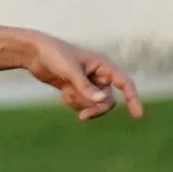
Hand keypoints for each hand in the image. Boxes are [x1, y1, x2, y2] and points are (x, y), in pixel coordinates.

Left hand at [21, 34, 144, 121]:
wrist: (35, 54)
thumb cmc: (54, 55)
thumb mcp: (71, 71)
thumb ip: (86, 87)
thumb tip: (102, 100)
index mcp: (103, 65)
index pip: (124, 83)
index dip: (133, 98)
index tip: (137, 115)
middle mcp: (99, 75)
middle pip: (108, 100)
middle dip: (96, 109)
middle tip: (82, 118)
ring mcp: (88, 83)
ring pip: (94, 104)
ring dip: (81, 104)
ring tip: (66, 92)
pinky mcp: (77, 90)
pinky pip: (82, 105)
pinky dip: (73, 103)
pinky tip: (63, 92)